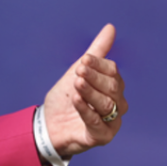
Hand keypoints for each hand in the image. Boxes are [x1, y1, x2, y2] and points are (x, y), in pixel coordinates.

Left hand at [41, 24, 127, 158]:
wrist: (48, 124)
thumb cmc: (66, 99)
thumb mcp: (78, 72)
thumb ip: (96, 52)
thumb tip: (110, 28)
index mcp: (114, 87)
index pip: (113, 72)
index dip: (98, 65)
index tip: (82, 60)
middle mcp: (117, 104)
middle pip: (113, 87)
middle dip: (94, 77)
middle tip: (78, 71)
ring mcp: (112, 122)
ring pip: (107, 104)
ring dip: (90, 92)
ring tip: (76, 84)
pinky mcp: (102, 137)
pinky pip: (97, 122)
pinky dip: (86, 109)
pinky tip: (75, 99)